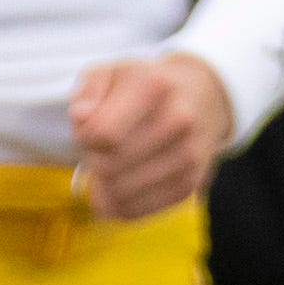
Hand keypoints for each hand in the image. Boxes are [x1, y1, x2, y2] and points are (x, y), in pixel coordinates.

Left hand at [68, 52, 233, 221]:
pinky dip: (116, 204)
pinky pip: (134, 211)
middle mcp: (179, 120)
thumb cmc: (144, 88)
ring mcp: (188, 155)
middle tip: (99, 150)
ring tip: (110, 165)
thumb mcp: (111, 73)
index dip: (84, 137)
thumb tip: (82, 118)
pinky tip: (118, 185)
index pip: (103, 133)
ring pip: (119, 194)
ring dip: (102, 185)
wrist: (201, 100)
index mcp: (154, 86)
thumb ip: (87, 91)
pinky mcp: (188, 185)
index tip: (88, 131)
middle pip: (108, 166)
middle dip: (92, 161)